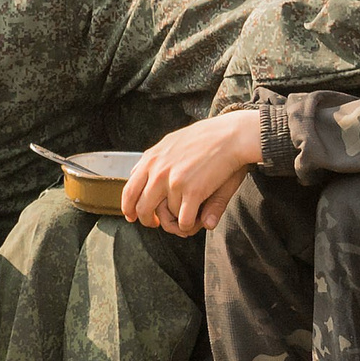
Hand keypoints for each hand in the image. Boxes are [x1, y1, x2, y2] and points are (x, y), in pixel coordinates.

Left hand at [121, 111, 263, 236]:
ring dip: (174, 221)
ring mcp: (174, 182)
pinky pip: (184, 220)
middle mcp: (157, 172)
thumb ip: (152, 159)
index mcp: (151, 160)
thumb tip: (133, 172)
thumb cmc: (205, 138)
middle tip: (154, 224)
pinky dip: (188, 225)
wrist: (231, 135)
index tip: (131, 216)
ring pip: (166, 216)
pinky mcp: (192, 191)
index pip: (130, 190)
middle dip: (146, 220)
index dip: (128, 207)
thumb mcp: (170, 142)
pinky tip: (193, 222)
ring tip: (183, 218)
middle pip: (142, 208)